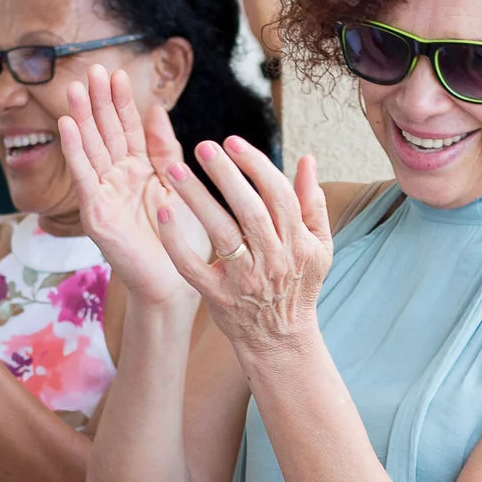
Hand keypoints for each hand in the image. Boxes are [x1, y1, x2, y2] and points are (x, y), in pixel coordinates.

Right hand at [57, 67, 191, 308]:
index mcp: (139, 169)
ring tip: (74, 89)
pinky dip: (75, 151)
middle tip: (92, 70)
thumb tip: (155, 108)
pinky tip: (67, 126)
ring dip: (81, 118)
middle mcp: (117, 178)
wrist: (176, 281)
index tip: (116, 73)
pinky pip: (84, 177)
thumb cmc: (180, 236)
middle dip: (98, 101)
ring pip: (91, 149)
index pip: (128, 127)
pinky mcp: (95, 213)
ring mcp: (103, 194)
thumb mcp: (177, 182)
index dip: (121, 101)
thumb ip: (165, 148)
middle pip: (105, 132)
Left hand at [152, 136, 331, 356]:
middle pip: (249, 210)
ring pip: (220, 233)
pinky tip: (163, 212)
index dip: (256, 166)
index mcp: (297, 242)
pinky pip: (192, 266)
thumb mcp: (318, 246)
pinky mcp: (217, 296)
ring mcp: (244, 280)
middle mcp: (272, 259)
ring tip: (174, 168)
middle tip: (204, 146)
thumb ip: (311, 203)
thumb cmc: (298, 285)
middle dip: (226, 175)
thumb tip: (307, 159)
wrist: (282, 340)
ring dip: (197, 198)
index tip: (233, 141)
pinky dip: (176, 241)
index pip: (278, 195)